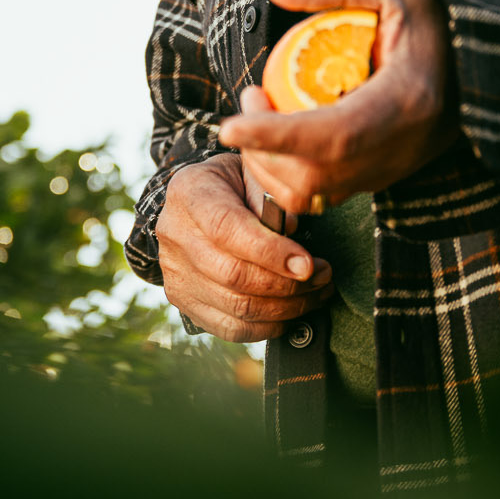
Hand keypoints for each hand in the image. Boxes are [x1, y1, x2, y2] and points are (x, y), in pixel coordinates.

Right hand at [154, 147, 332, 341]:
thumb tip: (290, 229)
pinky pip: (230, 328)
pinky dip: (267, 326)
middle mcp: (176, 235)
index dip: (271, 252)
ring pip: (236, 307)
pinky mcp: (183, 301)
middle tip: (324, 277)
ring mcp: (176, 273)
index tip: (309, 264)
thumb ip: (269, 193)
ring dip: (286, 308)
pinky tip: (291, 312)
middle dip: (288, 284)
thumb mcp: (249, 171)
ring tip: (316, 294)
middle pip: (233, 275)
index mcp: (190, 194)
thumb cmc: (231, 184)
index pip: (227, 230)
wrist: (192, 204)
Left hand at [218, 0, 457, 214]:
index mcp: (407, 102)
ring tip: (259, 113)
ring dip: (268, 165)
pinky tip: (277, 135)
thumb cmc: (438, 20)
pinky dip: (286, 175)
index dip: (275, 136)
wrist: (481, 68)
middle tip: (249, 95)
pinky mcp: (380, 180)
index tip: (229, 126)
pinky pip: (322, 197)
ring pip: (313, 196)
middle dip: (262, 147)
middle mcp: (400, 149)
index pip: (333, 134)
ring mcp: (390, 171)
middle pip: (314, 175)